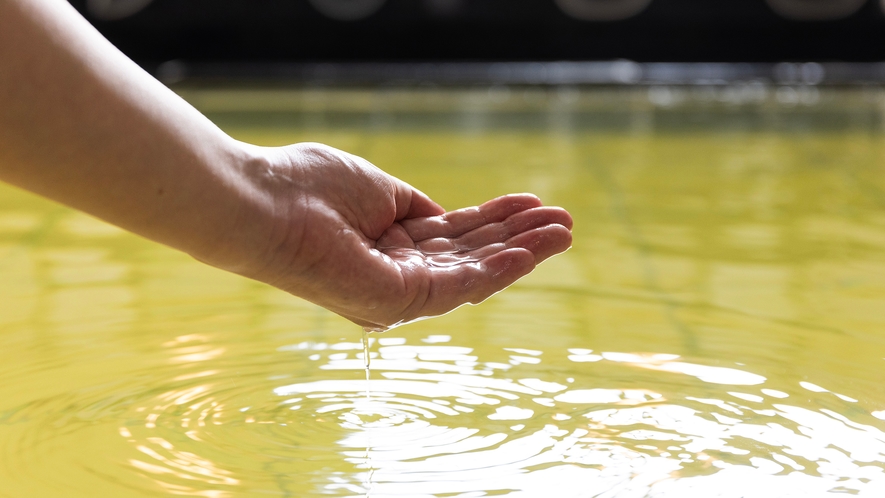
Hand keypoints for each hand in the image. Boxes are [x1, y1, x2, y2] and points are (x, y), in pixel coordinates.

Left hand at [238, 143, 572, 329]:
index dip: (496, 220)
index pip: (456, 236)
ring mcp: (397, 293)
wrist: (265, 202)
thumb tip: (441, 215)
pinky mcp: (395, 300)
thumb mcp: (378, 190)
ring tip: (564, 231)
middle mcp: (397, 276)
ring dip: (521, 253)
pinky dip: (495, 269)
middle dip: (520, 239)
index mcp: (391, 247)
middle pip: (472, 257)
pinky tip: (527, 252)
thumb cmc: (308, 188)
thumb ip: (413, 207)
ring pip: (473, 273)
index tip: (532, 203)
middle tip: (565, 222)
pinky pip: (456, 286)